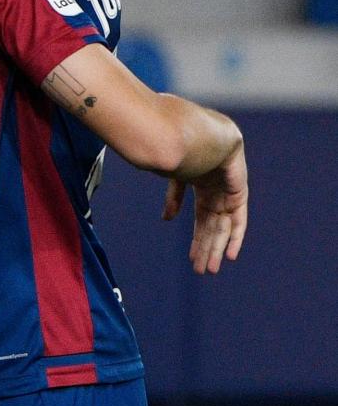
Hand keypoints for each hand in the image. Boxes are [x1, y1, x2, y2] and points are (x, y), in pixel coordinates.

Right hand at [163, 142, 247, 273]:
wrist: (201, 135)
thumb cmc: (181, 148)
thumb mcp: (174, 176)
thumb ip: (173, 197)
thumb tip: (167, 220)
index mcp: (201, 184)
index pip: (201, 218)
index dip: (197, 237)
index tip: (191, 257)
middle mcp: (217, 191)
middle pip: (211, 226)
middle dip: (205, 248)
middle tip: (200, 271)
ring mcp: (228, 192)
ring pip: (222, 227)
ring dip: (216, 248)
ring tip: (210, 269)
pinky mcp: (238, 193)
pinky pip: (238, 219)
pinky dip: (235, 237)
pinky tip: (230, 255)